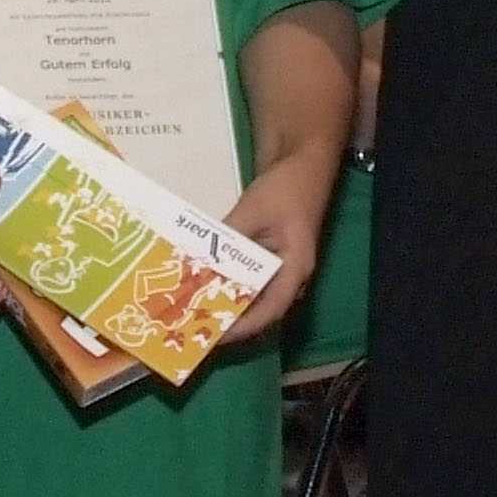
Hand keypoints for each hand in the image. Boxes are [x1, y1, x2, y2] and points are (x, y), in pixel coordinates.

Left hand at [215, 148, 338, 348]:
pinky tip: (202, 279)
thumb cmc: (287, 187)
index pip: (272, 310)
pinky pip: (247, 275)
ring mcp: (279, 265)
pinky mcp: (268, 255)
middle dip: (229, 317)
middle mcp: (289, 274)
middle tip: (195, 325)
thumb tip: (198, 260)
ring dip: (225, 298)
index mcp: (296, 269)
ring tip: (194, 307)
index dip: (245, 327)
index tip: (217, 336)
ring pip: (251, 293)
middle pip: (260, 307)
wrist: (302, 160)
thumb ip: (228, 238)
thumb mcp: (255, 211)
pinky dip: (226, 278)